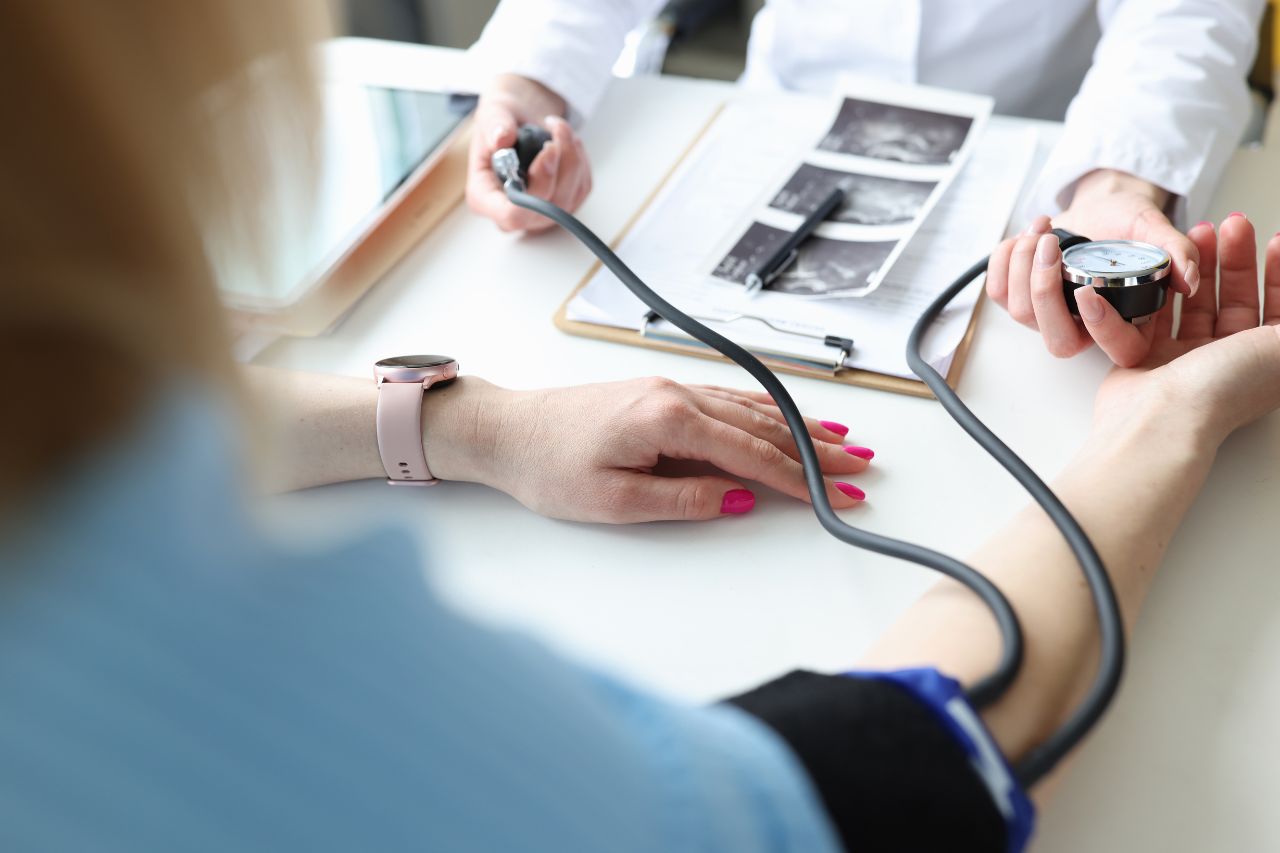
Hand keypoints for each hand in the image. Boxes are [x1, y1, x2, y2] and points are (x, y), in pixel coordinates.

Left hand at [423, 376, 873, 522]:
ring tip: (844, 442)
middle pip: (762, 427)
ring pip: (750, 408)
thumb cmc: (548, 467)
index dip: (800, 480)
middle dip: (815, 451)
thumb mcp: (613, 501)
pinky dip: (764, 411)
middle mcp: (677, 394)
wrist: (505, 430)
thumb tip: (739, 499)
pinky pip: (727, 399)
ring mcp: (670, 387)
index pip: (751, 456)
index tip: (838, 496)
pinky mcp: (660, 391)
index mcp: (668, 419)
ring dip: (799, 428)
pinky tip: (786, 417)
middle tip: (862, 471)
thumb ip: (683, 498)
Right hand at [465, 74, 592, 232]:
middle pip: (545, 208)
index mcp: (485, 198)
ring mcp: (540, 214)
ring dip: (571, 157)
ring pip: (568, 198)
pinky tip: (567, 143)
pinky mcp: (565, 204)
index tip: (544, 153)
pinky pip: (581, 188)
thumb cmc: (501, 124)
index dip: (531, 195)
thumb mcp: (492, 112)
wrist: (520, 122)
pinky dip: (579, 162)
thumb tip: (502, 139)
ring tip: (560, 128)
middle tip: (555, 131)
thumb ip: (494, 124)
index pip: (510, 215)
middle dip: (557, 166)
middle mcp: (513, 213)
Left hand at [987, 170, 1200, 365]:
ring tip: (1043, 228)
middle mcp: (1084, 327)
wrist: (1098, 209)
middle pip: (1057, 341)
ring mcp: (1048, 317)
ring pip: (1021, 313)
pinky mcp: (1018, 299)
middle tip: (1049, 243)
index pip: (1116, 348)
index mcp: (1124, 321)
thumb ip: (1176, 250)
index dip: (1100, 327)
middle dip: (1043, 291)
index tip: (1086, 290)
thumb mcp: (1155, 228)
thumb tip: (1190, 278)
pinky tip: (1025, 236)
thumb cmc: (1126, 224)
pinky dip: (1003, 259)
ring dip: (1022, 264)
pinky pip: (996, 293)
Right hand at [1092, 214, 1279, 448]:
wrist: (1161, 419)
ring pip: (1198, 303)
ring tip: (1194, 236)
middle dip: (1235, 260)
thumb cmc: (1222, 390)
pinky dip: (1161, 291)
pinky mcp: (1151, 358)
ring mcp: (1190, 360)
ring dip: (1198, 268)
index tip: (1273, 240)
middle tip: (1229, 227)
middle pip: (1237, 300)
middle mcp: (1231, 362)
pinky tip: (1164, 267)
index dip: (1279, 272)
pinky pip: (1159, 316)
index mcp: (1267, 362)